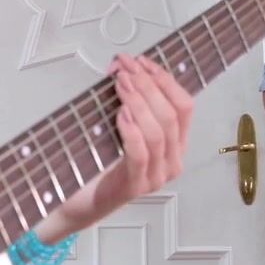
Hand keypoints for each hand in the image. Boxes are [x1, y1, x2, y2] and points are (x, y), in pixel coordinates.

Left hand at [78, 55, 193, 219]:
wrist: (79, 202)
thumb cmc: (101, 163)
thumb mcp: (121, 127)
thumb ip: (129, 104)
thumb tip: (123, 70)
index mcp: (174, 145)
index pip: (184, 107)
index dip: (165, 80)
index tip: (143, 62)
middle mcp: (171, 161)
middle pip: (172, 116)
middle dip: (148, 85)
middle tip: (126, 68)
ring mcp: (155, 176)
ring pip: (159, 132)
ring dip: (139, 102)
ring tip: (121, 84)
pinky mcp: (134, 186)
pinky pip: (140, 154)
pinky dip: (132, 130)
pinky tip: (120, 114)